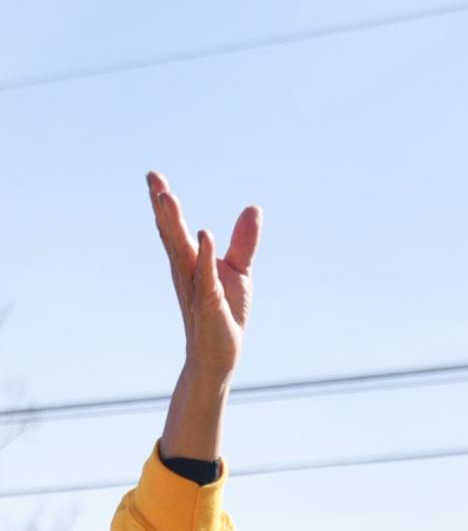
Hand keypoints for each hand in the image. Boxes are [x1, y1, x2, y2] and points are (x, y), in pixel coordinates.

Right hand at [146, 171, 261, 377]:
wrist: (220, 354)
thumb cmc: (226, 312)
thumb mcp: (238, 270)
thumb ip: (242, 241)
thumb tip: (252, 208)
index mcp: (189, 262)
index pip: (173, 228)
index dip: (163, 203)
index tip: (153, 176)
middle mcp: (186, 272)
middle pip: (170, 234)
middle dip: (162, 206)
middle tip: (152, 177)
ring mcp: (196, 287)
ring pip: (182, 251)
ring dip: (174, 224)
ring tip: (168, 197)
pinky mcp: (211, 304)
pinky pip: (207, 276)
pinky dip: (205, 255)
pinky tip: (204, 234)